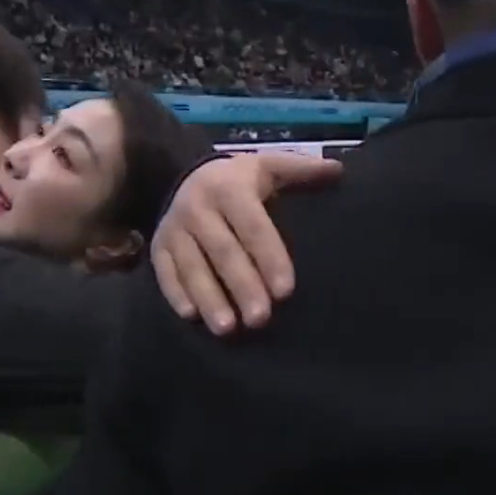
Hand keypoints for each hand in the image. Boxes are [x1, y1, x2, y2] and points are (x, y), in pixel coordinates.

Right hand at [152, 153, 342, 333]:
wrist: (186, 176)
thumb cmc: (239, 180)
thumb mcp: (268, 166)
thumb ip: (301, 169)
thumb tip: (337, 170)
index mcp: (230, 187)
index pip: (253, 226)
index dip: (270, 258)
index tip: (286, 291)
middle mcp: (198, 207)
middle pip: (223, 251)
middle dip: (242, 285)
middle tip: (261, 319)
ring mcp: (174, 229)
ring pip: (192, 267)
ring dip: (209, 298)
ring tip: (228, 328)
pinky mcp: (158, 248)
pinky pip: (165, 274)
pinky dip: (176, 295)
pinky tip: (191, 316)